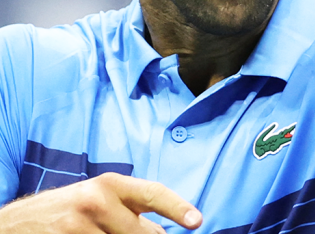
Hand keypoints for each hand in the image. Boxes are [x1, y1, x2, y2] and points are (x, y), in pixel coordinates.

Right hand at [0, 173, 200, 232]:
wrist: (16, 224)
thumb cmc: (68, 211)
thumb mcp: (99, 201)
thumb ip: (133, 212)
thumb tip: (168, 231)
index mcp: (111, 185)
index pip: (153, 193)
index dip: (178, 207)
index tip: (197, 221)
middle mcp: (97, 202)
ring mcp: (79, 226)